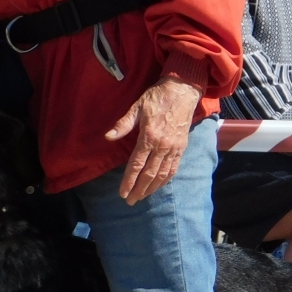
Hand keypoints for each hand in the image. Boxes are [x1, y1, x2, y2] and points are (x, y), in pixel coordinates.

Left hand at [106, 76, 200, 203]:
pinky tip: (158, 186)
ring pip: (162, 174)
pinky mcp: (182, 147)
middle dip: (139, 189)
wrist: (183, 91)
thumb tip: (108, 136)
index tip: (123, 193)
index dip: (129, 181)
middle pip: (149, 174)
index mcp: (149, 136)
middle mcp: (162, 146)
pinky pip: (174, 168)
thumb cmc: (157, 97)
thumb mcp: (137, 106)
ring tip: (142, 197)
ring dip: (152, 188)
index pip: (137, 165)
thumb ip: (124, 124)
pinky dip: (165, 180)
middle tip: (130, 201)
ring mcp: (174, 148)